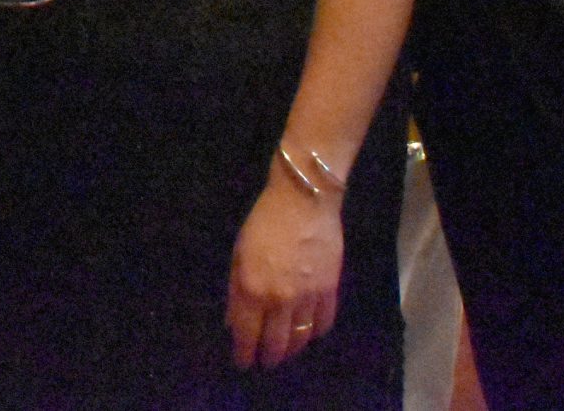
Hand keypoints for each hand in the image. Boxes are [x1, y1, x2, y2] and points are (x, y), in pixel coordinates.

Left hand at [227, 177, 342, 369]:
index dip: (243, 352)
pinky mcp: (330, 291)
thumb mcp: (238, 253)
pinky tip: (309, 333)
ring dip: (291, 350)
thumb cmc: (264, 221)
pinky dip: (315, 333)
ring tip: (285, 353)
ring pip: (301, 338)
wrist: (304, 200)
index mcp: (252, 288)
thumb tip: (233, 320)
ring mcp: (308, 297)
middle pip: (275, 343)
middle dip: (268, 357)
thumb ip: (236, 289)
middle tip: (265, 362)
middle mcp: (280, 299)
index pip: (246, 333)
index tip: (242, 362)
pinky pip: (324, 323)